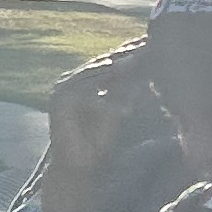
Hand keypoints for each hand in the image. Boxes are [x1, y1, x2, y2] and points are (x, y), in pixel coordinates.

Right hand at [44, 44, 151, 178]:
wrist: (79, 165)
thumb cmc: (100, 140)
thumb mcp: (119, 108)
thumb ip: (127, 87)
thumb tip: (146, 63)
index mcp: (87, 82)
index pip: (111, 63)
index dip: (132, 55)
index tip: (153, 46)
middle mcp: (73, 81)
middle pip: (103, 63)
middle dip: (126, 55)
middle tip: (147, 45)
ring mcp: (63, 88)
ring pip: (94, 71)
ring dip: (115, 64)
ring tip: (135, 57)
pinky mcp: (59, 98)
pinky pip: (83, 85)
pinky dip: (99, 78)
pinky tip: (115, 71)